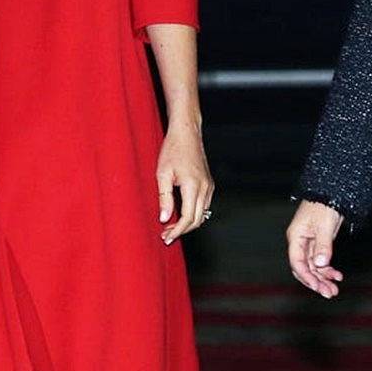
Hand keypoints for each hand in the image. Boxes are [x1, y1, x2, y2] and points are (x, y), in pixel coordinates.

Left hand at [156, 123, 214, 242]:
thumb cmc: (172, 150)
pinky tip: (180, 215)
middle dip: (182, 231)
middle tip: (166, 235)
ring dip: (188, 224)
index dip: (177, 231)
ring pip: (202, 214)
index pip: (188, 218)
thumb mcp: (162, 174)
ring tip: (171, 227)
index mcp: (193, 186)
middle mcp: (205, 188)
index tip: (167, 237)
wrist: (186, 134)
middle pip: (197, 220)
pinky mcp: (209, 184)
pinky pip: (203, 205)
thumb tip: (164, 219)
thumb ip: (164, 198)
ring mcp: (209, 186)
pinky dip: (193, 214)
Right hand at [286, 200, 344, 297]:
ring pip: (313, 267)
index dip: (306, 277)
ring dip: (323, 279)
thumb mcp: (325, 225)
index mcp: (296, 237)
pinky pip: (320, 261)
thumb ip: (323, 245)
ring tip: (334, 289)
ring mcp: (309, 243)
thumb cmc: (324, 205)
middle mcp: (300, 242)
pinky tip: (337, 275)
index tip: (318, 287)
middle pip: (304, 268)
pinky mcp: (318, 243)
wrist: (331, 191)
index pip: (297, 263)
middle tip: (329, 293)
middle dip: (316, 282)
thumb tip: (321, 263)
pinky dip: (328, 270)